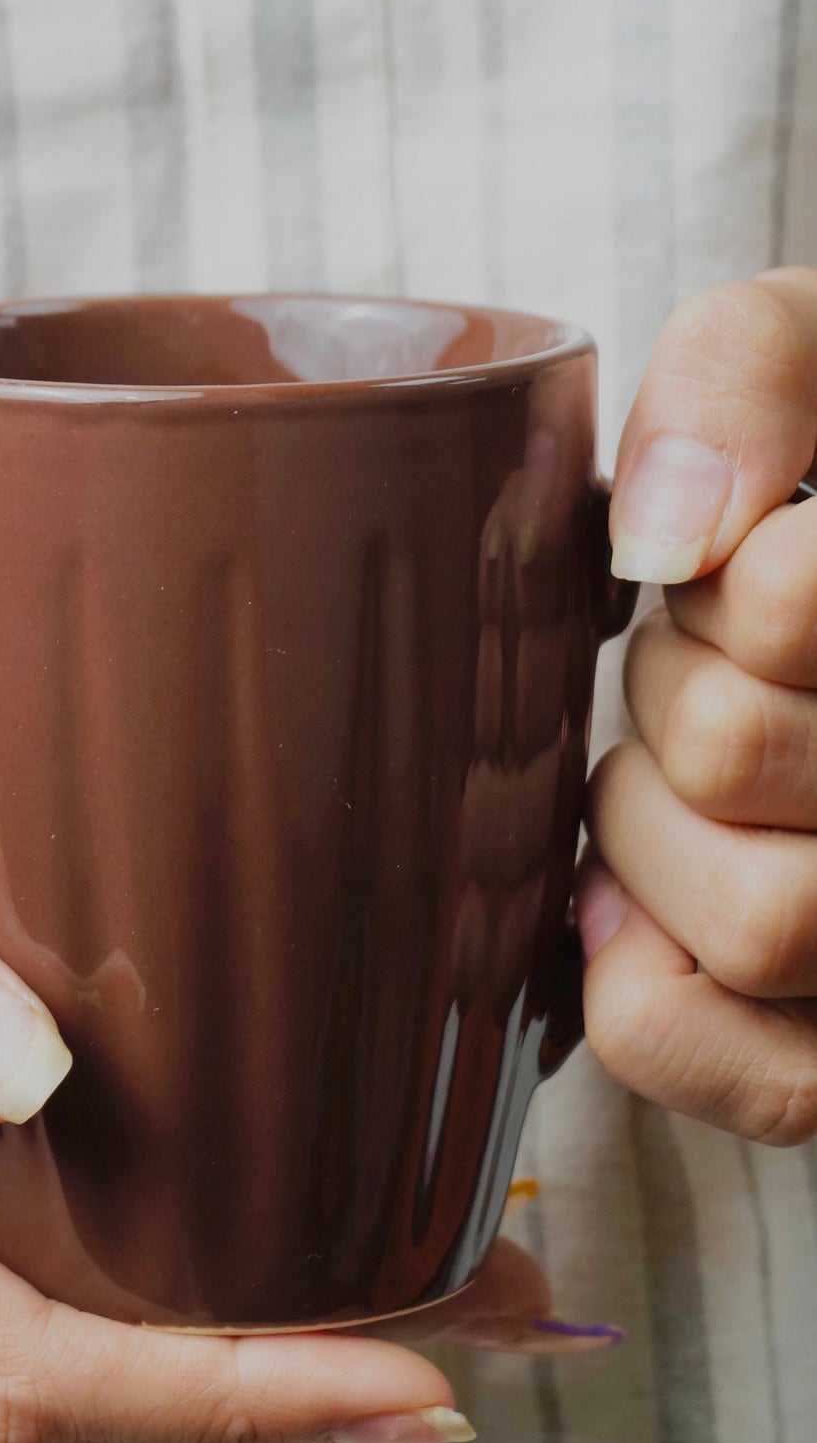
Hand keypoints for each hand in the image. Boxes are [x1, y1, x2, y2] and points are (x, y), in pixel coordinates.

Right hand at [0, 622, 579, 1442]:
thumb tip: (39, 1073)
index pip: (0, 1361)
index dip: (225, 1391)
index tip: (409, 1384)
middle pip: (17, 1392)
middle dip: (257, 1370)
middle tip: (481, 1306)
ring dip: (180, 1335)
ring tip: (385, 1261)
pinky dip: (71, 1292)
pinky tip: (185, 1230)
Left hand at [580, 267, 816, 1138]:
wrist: (811, 574)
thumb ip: (754, 368)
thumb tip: (671, 535)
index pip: (777, 605)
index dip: (728, 581)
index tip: (751, 570)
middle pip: (731, 753)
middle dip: (671, 688)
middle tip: (710, 669)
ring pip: (750, 922)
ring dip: (654, 830)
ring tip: (696, 779)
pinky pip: (753, 1074)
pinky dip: (648, 986)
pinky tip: (644, 905)